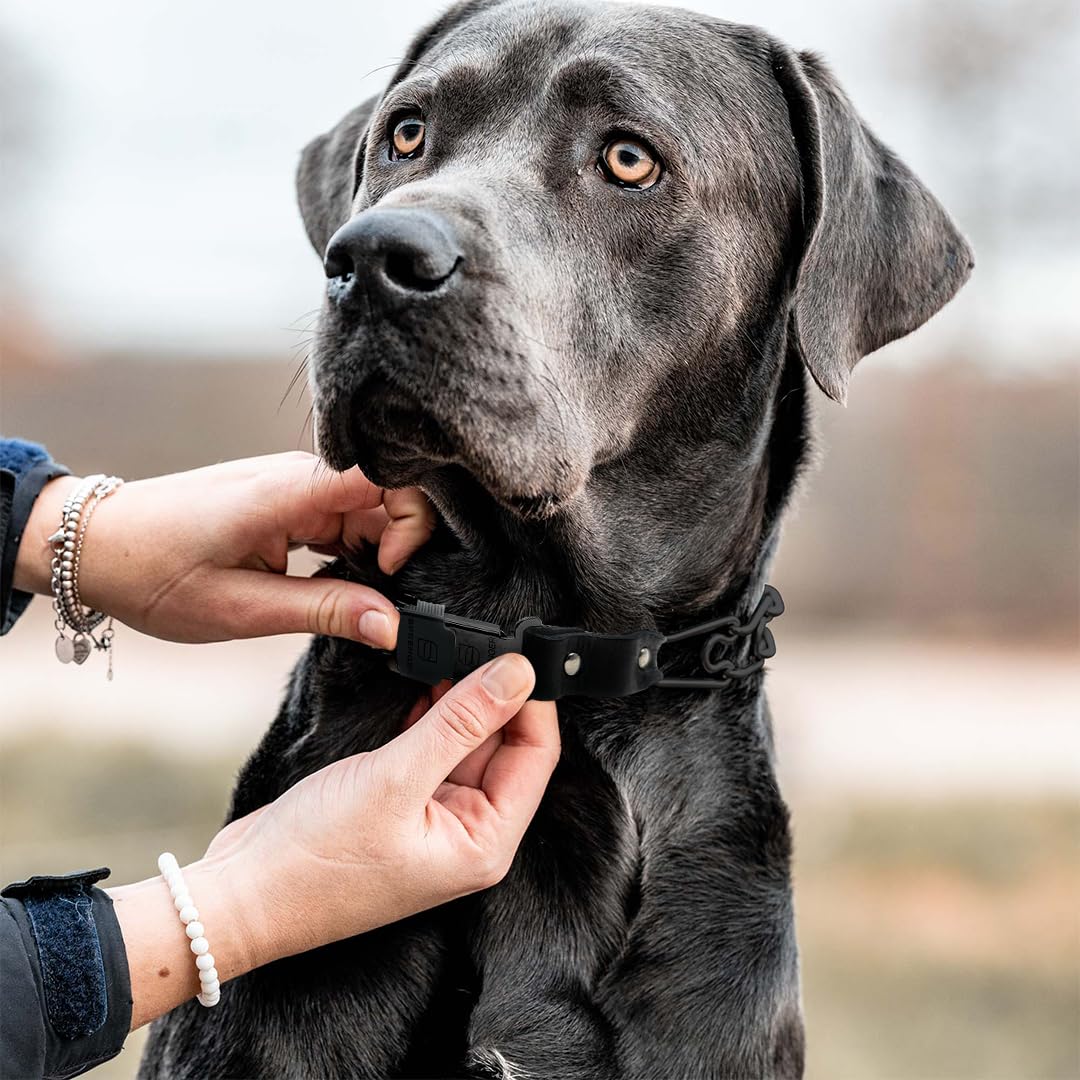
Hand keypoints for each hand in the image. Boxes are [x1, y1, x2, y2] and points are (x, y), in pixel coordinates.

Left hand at [15, 452, 433, 646]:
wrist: (92, 545)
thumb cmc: (152, 573)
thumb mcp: (241, 608)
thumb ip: (325, 611)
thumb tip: (391, 626)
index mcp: (290, 490)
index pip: (389, 478)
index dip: (410, 524)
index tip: (390, 575)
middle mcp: (300, 476)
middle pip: (387, 497)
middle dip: (396, 549)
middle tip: (371, 603)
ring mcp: (294, 486)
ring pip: (367, 512)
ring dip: (372, 555)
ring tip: (344, 600)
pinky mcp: (287, 501)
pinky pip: (341, 520)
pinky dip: (349, 553)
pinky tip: (328, 585)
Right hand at [109, 654, 558, 1028]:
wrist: (240, 896)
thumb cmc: (315, 861)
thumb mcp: (396, 780)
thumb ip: (461, 722)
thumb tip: (518, 674)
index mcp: (484, 842)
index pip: (536, 756)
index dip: (532, 700)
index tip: (517, 649)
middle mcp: (466, 831)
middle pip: (503, 745)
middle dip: (492, 693)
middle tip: (474, 640)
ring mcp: (432, 816)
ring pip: (465, 741)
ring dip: (458, 699)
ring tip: (444, 652)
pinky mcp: (399, 801)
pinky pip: (429, 748)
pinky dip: (428, 714)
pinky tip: (420, 679)